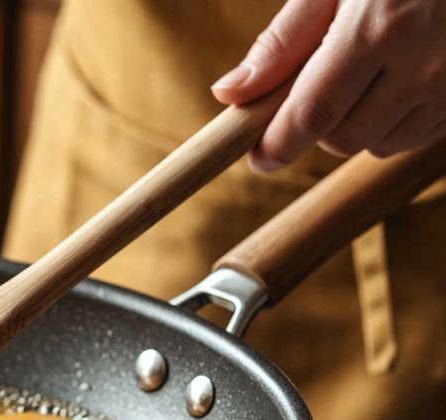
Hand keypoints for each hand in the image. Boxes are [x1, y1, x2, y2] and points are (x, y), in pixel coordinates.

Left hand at [211, 0, 445, 171]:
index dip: (277, 145)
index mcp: (378, 28)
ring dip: (356, 126)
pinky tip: (396, 81)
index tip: (257, 156)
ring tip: (362, 76)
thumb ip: (283, 41)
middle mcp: (424, 61)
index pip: (313, 113)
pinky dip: (394, 123)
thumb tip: (230, 94)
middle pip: (343, 138)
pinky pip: (418, 136)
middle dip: (316, 127)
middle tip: (314, 90)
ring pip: (381, 145)